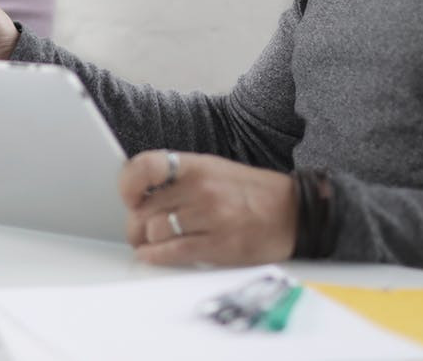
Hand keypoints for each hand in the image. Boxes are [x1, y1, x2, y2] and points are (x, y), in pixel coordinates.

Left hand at [118, 149, 297, 266]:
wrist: (294, 213)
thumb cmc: (252, 193)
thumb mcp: (214, 170)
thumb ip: (179, 179)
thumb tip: (143, 195)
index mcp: (197, 166)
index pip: (146, 166)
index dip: (128, 184)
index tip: (128, 196)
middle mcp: (200, 188)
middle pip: (145, 207)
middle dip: (135, 222)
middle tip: (136, 229)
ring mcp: (210, 217)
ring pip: (155, 231)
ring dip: (145, 241)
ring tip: (146, 243)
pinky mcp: (219, 245)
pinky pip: (174, 252)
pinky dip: (156, 256)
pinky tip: (151, 256)